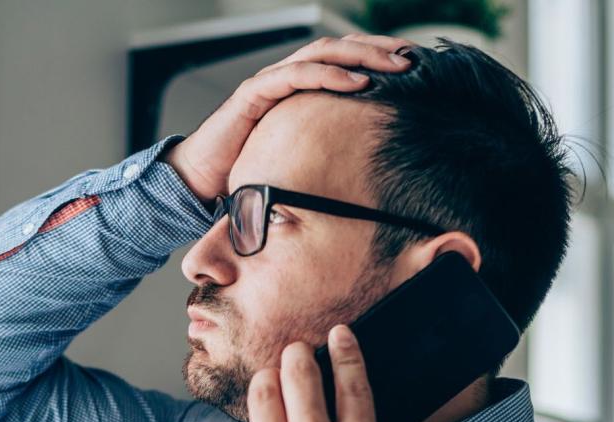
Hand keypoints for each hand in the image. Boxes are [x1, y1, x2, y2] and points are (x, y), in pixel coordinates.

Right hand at [161, 34, 413, 204]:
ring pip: (322, 54)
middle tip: (413, 57)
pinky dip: (329, 76)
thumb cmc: (246, 171)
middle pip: (339, 50)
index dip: (377, 58)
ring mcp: (270, 82)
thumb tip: (366, 171)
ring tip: (394, 65)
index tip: (414, 65)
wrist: (199, 180)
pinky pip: (296, 75)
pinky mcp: (254, 94)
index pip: (344, 61)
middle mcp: (286, 78)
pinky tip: (357, 82)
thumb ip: (325, 154)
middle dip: (378, 49)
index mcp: (298, 90)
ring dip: (361, 56)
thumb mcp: (297, 160)